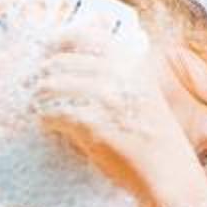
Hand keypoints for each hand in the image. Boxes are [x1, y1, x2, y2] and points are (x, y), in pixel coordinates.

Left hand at [28, 27, 200, 197]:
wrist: (168, 170)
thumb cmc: (153, 135)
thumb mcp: (145, 91)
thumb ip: (119, 71)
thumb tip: (79, 52)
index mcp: (132, 62)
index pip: (86, 37)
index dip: (60, 41)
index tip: (48, 51)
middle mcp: (118, 73)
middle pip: (60, 62)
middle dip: (44, 76)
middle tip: (39, 90)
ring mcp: (104, 97)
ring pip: (50, 85)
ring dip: (40, 98)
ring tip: (41, 108)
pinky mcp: (91, 122)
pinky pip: (51, 113)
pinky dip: (45, 119)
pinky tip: (49, 126)